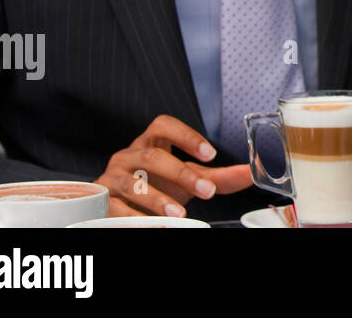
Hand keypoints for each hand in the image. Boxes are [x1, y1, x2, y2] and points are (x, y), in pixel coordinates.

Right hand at [95, 115, 252, 216]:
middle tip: (206, 191)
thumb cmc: (156, 185)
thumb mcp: (187, 179)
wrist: (120, 205)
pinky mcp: (101, 201)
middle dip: (182, 174)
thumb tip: (250, 173)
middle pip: (153, 157)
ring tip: (181, 213)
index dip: (186, 135)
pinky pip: (116, 207)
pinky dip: (136, 218)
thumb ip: (217, 177)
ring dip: (159, 200)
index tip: (210, 154)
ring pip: (133, 183)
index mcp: (149, 143)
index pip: (163, 125)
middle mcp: (127, 156)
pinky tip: (155, 225)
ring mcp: (111, 178)